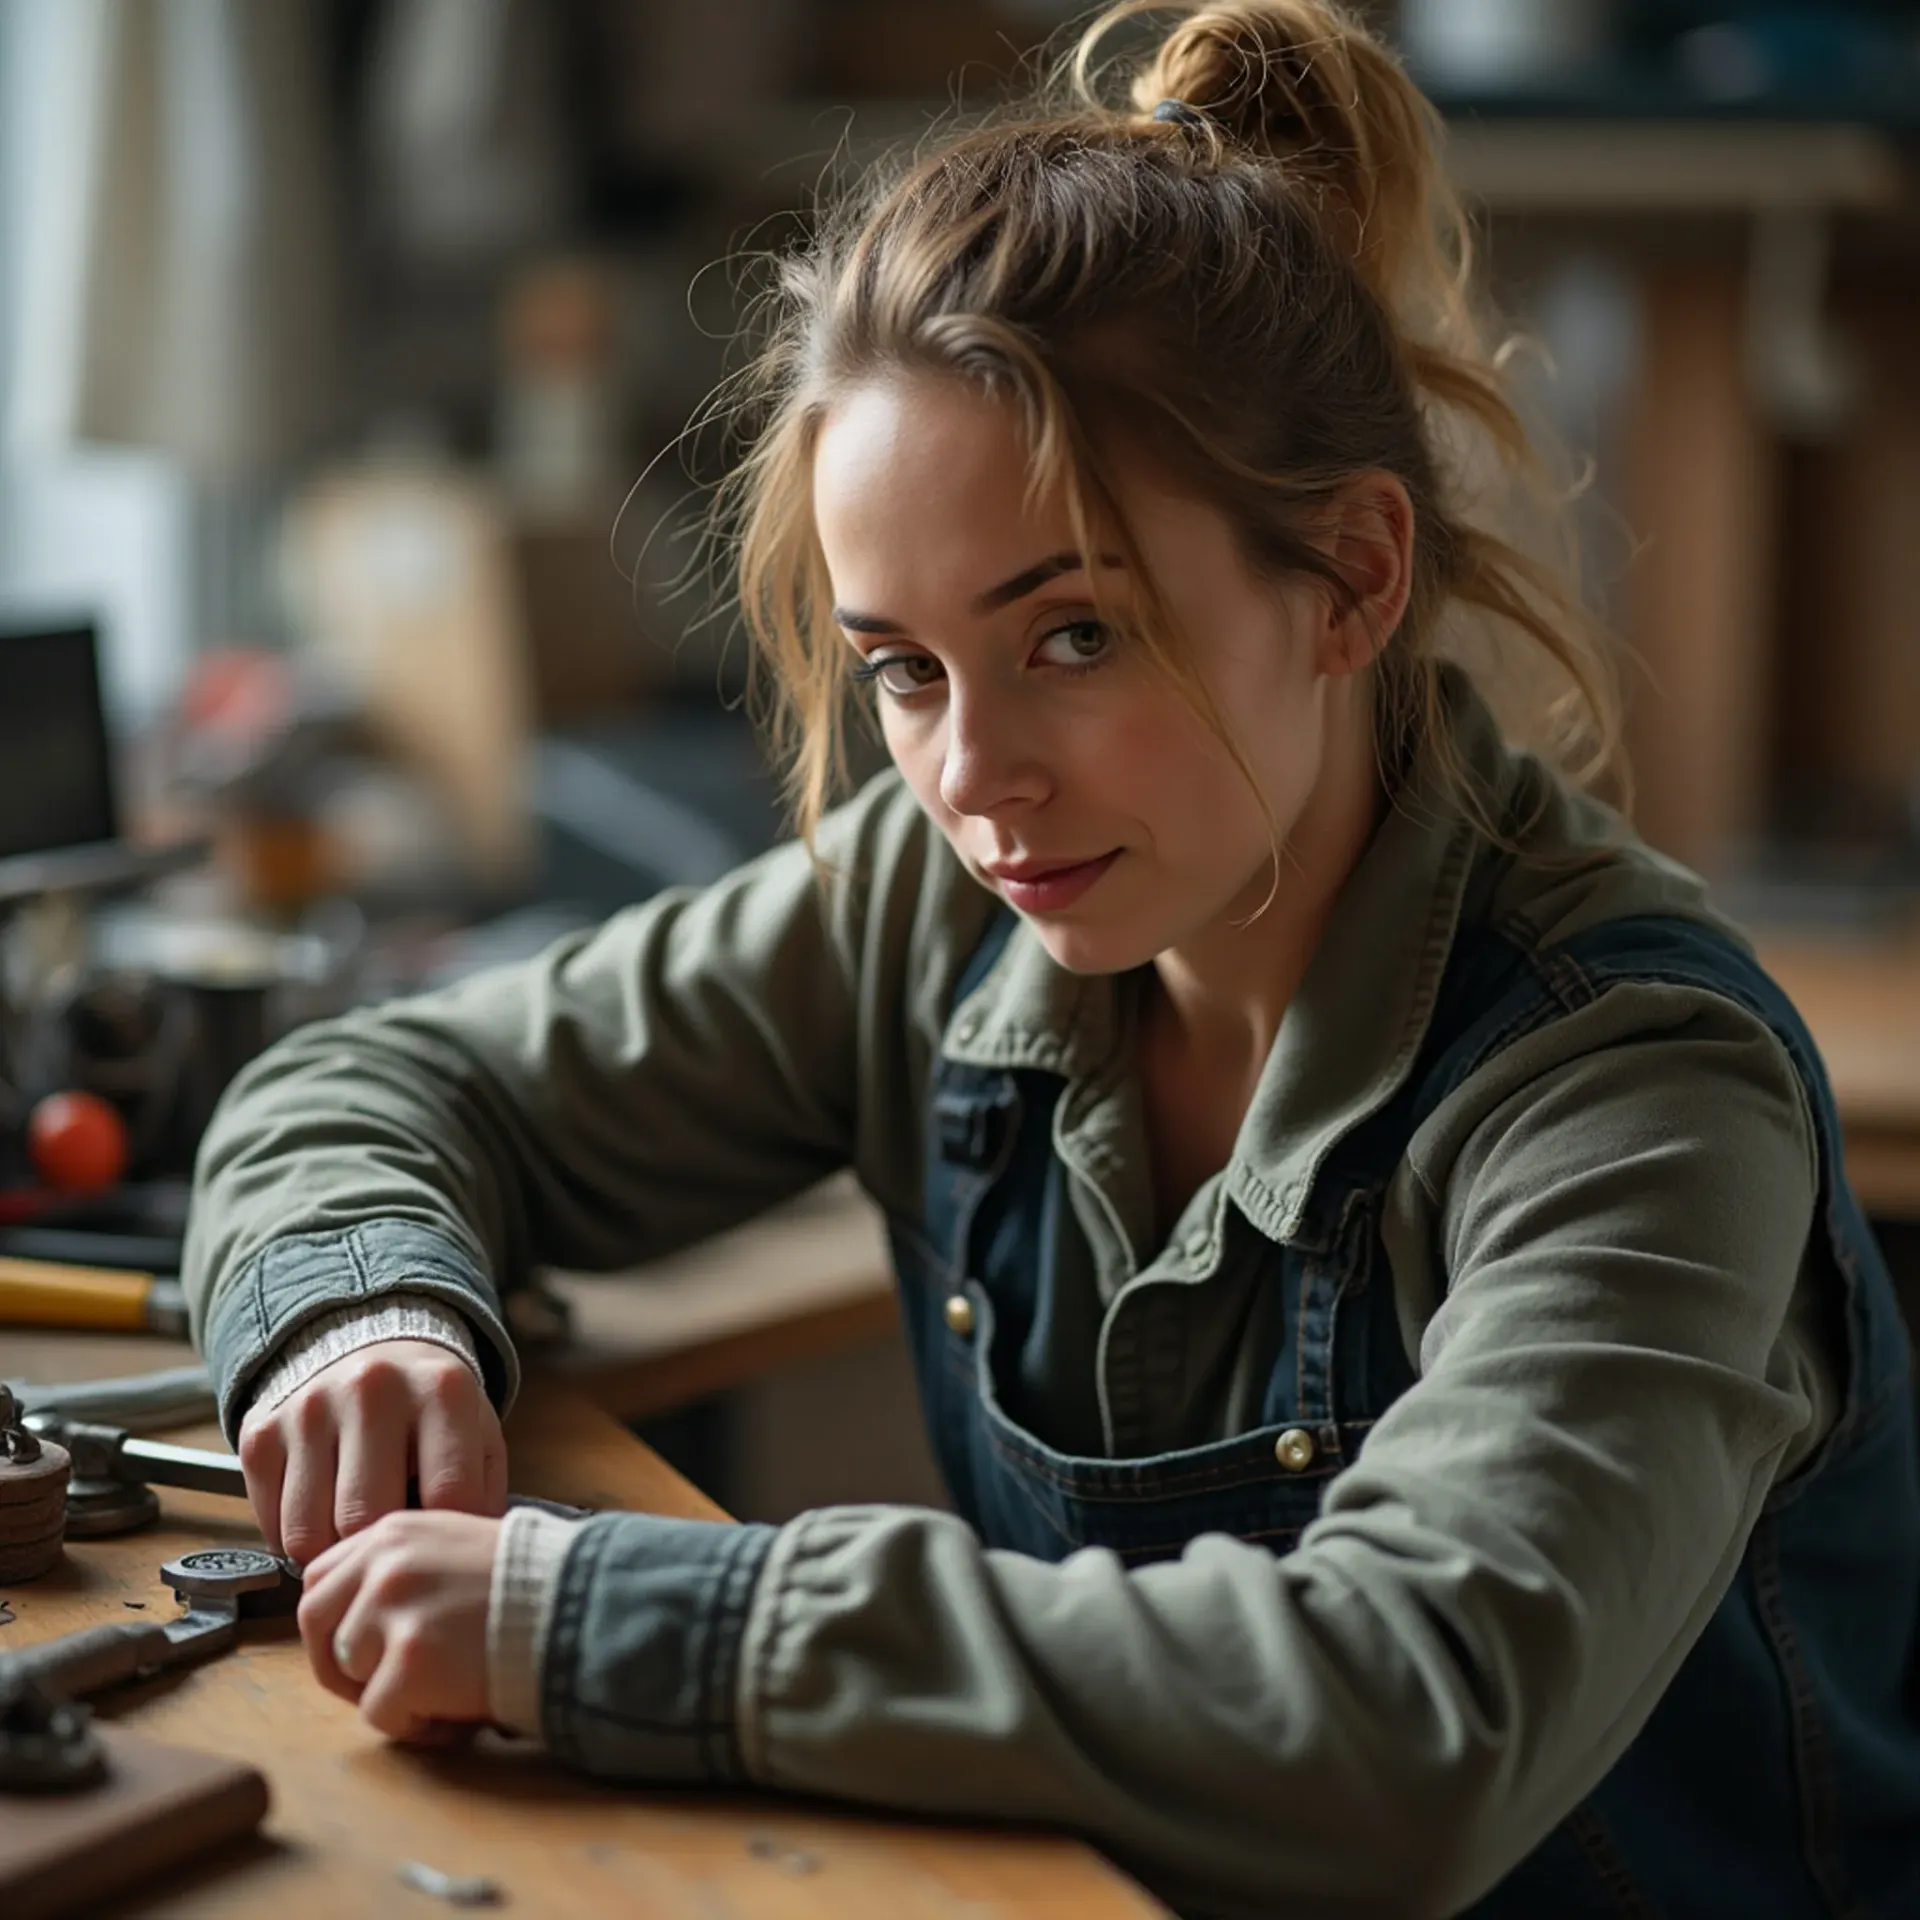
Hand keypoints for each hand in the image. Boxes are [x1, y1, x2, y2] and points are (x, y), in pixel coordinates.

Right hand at [238, 1339, 508, 1567]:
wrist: (369, 1353)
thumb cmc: (430, 1414)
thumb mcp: (478, 1435)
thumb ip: (481, 1495)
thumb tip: (458, 1569)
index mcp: (441, 1389)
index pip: (448, 1495)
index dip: (445, 1540)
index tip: (438, 1550)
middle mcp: (372, 1389)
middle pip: (366, 1520)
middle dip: (379, 1555)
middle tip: (389, 1557)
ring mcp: (310, 1408)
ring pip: (309, 1534)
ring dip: (332, 1555)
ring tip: (355, 1538)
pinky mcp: (261, 1433)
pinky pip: (270, 1526)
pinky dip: (294, 1540)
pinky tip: (323, 1517)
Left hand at [298, 1508, 502, 1741]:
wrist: (573, 1607)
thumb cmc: (524, 1586)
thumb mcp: (453, 1547)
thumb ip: (400, 1568)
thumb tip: (351, 1620)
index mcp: (393, 1532)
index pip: (320, 1579)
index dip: (333, 1622)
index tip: (364, 1646)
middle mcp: (385, 1564)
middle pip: (315, 1626)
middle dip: (341, 1667)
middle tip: (386, 1686)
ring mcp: (396, 1611)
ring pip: (349, 1674)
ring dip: (386, 1695)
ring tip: (438, 1693)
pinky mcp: (411, 1659)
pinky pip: (380, 1714)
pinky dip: (413, 1725)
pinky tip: (453, 1711)